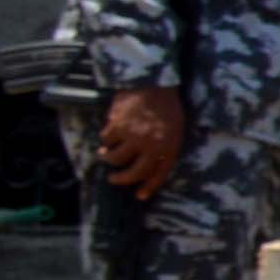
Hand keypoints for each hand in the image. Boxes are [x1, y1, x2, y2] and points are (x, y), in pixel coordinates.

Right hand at [91, 85, 186, 202]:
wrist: (153, 84)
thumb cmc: (166, 108)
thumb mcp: (174, 129)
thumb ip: (163, 148)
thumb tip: (146, 167)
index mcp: (170, 145)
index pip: (159, 173)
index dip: (149, 186)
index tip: (139, 196)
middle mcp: (152, 144)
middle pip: (133, 172)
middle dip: (122, 179)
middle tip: (114, 179)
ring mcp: (134, 136)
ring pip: (115, 158)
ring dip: (108, 158)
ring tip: (105, 154)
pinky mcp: (118, 125)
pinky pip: (106, 140)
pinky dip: (105, 139)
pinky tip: (108, 134)